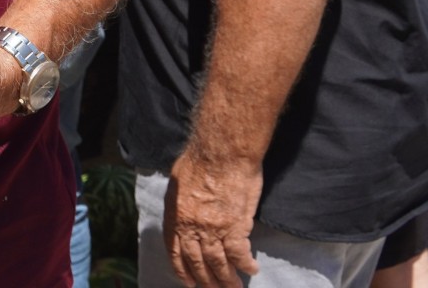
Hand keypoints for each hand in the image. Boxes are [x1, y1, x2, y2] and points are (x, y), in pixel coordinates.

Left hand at [164, 149, 262, 287]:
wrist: (222, 152)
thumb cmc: (200, 160)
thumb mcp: (178, 182)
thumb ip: (180, 202)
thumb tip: (184, 211)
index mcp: (175, 217)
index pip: (175, 251)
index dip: (182, 269)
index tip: (189, 282)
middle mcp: (192, 228)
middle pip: (197, 262)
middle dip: (205, 281)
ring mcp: (213, 230)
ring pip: (219, 263)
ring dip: (226, 280)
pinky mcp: (235, 227)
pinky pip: (240, 254)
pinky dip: (245, 264)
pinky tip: (251, 269)